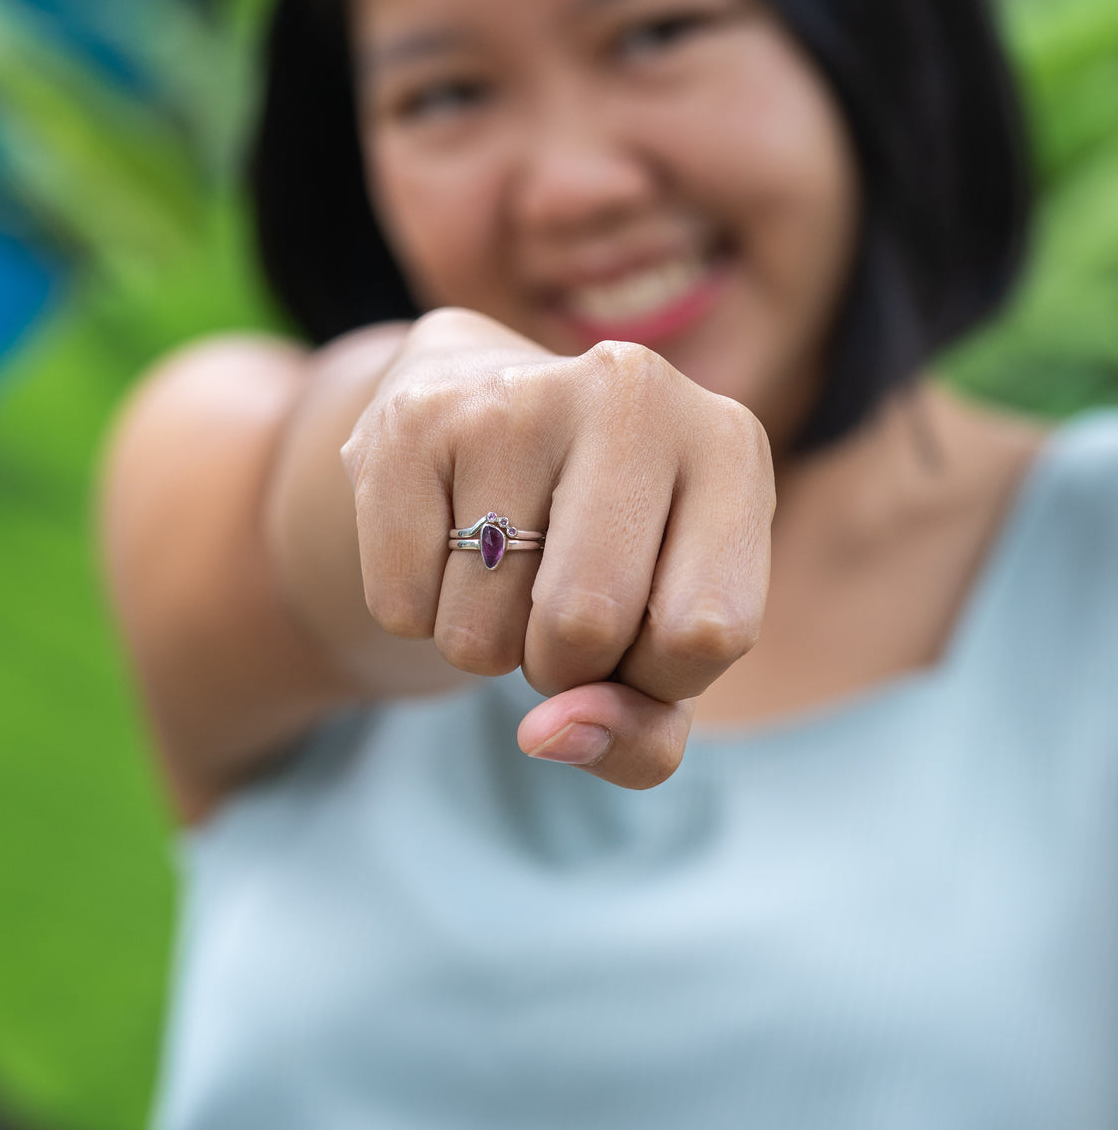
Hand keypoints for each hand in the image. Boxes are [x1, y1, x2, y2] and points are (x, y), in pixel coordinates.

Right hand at [341, 308, 774, 787]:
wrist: (485, 410)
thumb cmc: (606, 553)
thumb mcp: (662, 639)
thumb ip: (643, 734)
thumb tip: (546, 735)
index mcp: (729, 445)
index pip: (707, 633)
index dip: (659, 678)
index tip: (642, 641)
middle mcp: (634, 393)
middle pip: (584, 624)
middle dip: (560, 666)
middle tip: (557, 611)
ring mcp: (517, 395)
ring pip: (478, 632)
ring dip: (484, 644)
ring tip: (503, 565)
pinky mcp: (414, 418)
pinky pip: (399, 606)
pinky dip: (417, 613)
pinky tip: (444, 540)